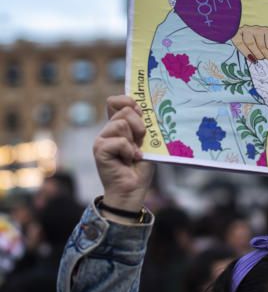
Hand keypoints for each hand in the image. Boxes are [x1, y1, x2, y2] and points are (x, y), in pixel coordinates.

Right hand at [93, 96, 153, 211]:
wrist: (133, 190)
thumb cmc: (140, 168)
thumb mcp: (146, 143)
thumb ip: (142, 125)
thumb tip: (140, 108)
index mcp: (117, 127)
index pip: (115, 101)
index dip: (127, 101)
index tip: (140, 112)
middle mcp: (107, 130)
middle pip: (124, 110)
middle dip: (139, 126)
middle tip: (140, 143)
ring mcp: (101, 139)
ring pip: (121, 124)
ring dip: (133, 141)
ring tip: (133, 154)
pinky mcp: (99, 149)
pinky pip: (119, 141)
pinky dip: (129, 151)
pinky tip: (129, 161)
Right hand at [232, 25, 267, 65]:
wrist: (240, 31)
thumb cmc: (262, 46)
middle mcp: (257, 29)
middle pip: (261, 44)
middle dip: (265, 53)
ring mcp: (246, 31)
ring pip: (251, 43)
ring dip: (256, 53)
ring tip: (259, 59)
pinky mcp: (236, 35)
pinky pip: (240, 43)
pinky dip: (245, 52)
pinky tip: (250, 58)